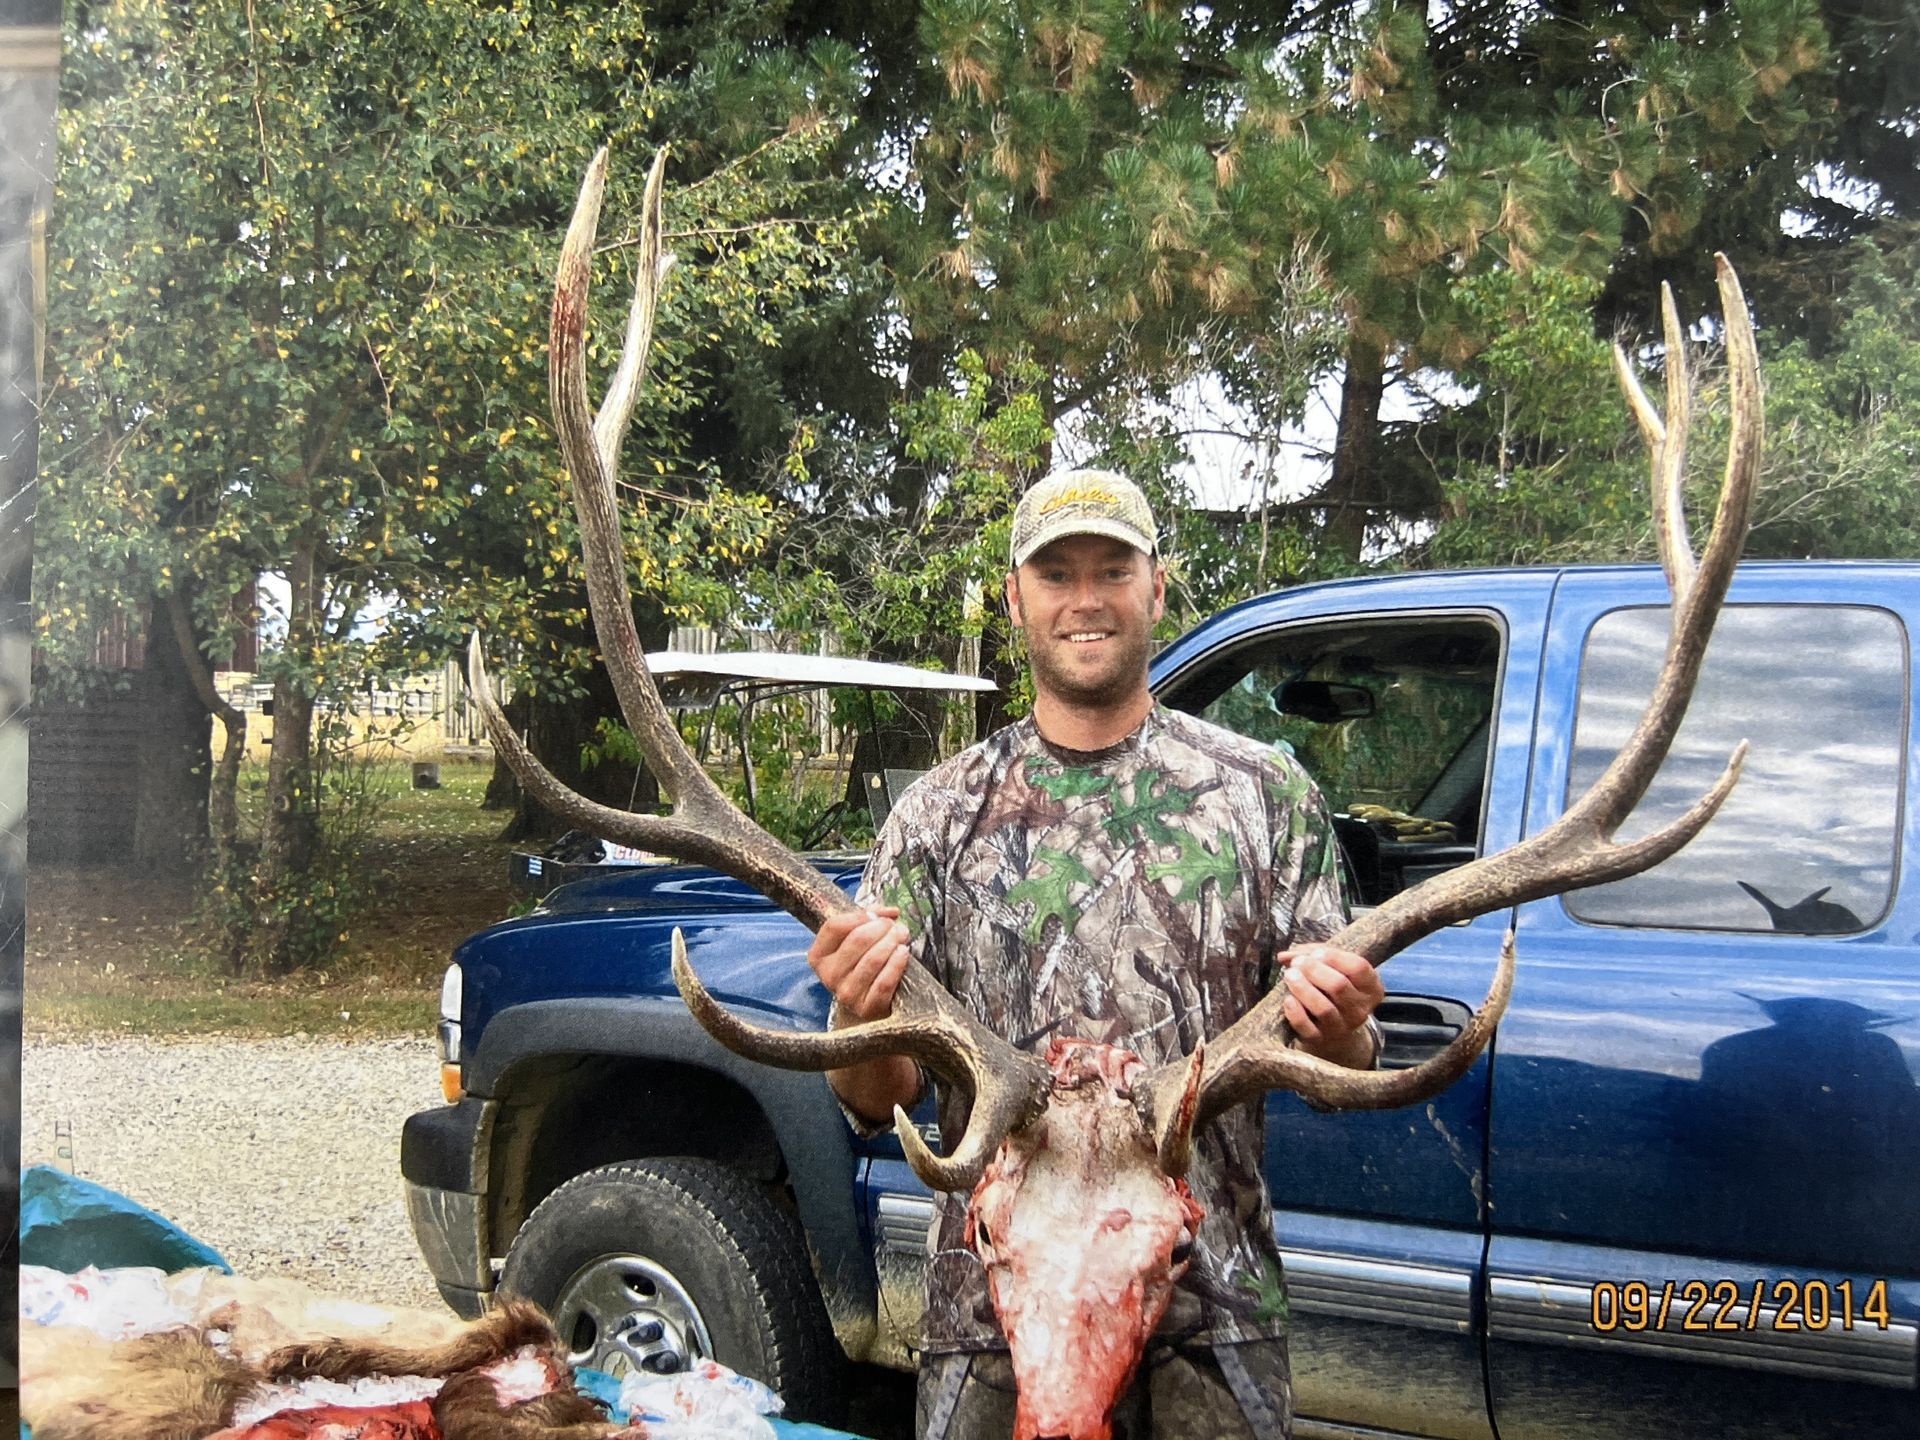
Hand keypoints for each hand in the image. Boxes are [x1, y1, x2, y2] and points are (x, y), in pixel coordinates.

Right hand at [808, 906, 912, 1022]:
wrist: (868, 1005)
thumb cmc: (861, 967)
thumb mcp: (855, 943)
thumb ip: (867, 920)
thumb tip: (889, 912)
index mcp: (819, 956)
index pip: (834, 926)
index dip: (860, 915)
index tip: (879, 915)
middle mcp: (829, 975)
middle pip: (856, 940)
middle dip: (882, 927)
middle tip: (896, 926)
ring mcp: (846, 994)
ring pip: (872, 959)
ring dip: (892, 942)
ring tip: (902, 936)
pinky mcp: (866, 1008)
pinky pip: (884, 982)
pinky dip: (897, 963)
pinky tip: (904, 953)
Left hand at [1278, 943, 1382, 1065]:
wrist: (1333, 1032)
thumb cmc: (1332, 990)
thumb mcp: (1333, 969)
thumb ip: (1312, 955)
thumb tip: (1285, 956)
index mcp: (1371, 988)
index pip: (1358, 968)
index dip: (1334, 957)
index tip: (1316, 953)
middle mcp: (1360, 1010)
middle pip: (1338, 986)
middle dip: (1314, 970)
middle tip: (1298, 963)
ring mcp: (1341, 1027)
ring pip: (1323, 1008)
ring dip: (1303, 988)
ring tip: (1289, 975)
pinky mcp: (1320, 1039)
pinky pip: (1306, 1026)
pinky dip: (1295, 1011)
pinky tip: (1288, 999)